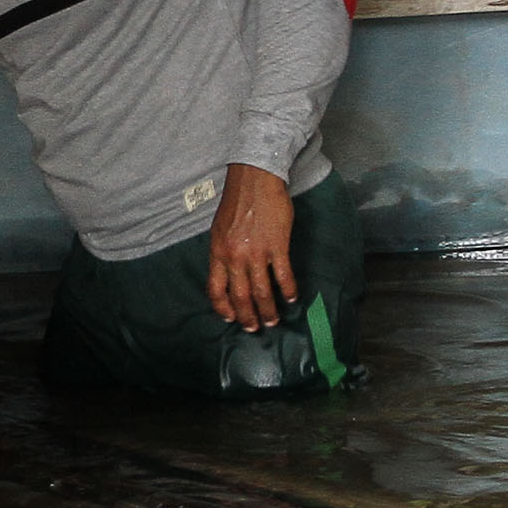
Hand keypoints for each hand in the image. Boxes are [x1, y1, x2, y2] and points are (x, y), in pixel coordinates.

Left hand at [205, 163, 294, 329]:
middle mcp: (235, 256)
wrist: (255, 179)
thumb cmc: (237, 202)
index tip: (231, 318)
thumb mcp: (219, 229)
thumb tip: (228, 275)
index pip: (215, 290)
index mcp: (218, 252)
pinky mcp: (277, 246)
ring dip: (268, 310)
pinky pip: (283, 276)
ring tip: (274, 320)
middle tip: (255, 328)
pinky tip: (291, 297)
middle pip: (240, 296)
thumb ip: (223, 253)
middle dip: (248, 317)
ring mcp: (257, 252)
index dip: (223, 308)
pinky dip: (288, 290)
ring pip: (262, 292)